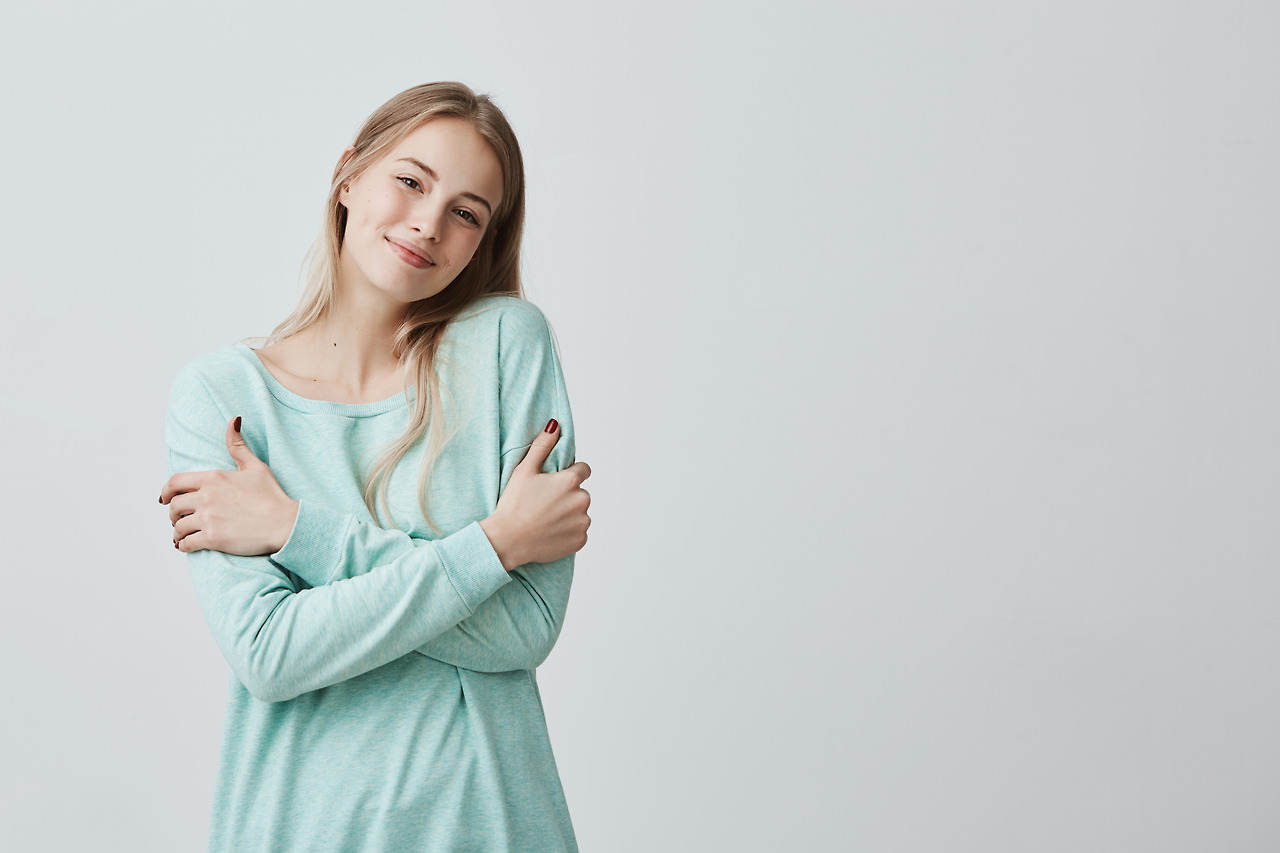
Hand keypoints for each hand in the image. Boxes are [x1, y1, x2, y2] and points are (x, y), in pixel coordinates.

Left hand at [159, 416, 299, 554]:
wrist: (284, 523)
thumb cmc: (272, 496)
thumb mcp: (256, 466)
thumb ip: (238, 445)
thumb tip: (234, 419)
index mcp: (214, 478)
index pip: (175, 482)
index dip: (166, 492)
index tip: (164, 499)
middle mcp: (207, 496)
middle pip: (174, 506)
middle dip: (173, 514)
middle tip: (179, 520)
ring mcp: (208, 518)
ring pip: (178, 526)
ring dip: (177, 532)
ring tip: (182, 536)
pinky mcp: (212, 538)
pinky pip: (186, 543)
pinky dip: (183, 545)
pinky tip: (187, 545)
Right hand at [480, 419, 591, 570]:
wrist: (507, 541)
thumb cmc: (513, 504)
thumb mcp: (524, 470)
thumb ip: (542, 446)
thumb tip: (554, 425)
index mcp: (571, 480)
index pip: (583, 470)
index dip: (569, 474)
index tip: (554, 484)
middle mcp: (582, 500)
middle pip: (580, 492)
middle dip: (567, 496)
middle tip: (544, 504)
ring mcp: (583, 522)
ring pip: (580, 513)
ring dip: (569, 514)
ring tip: (545, 519)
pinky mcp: (580, 540)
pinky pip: (578, 532)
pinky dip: (568, 532)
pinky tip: (549, 532)